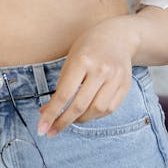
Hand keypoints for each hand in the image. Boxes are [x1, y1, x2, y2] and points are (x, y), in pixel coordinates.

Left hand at [36, 17, 138, 136]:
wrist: (118, 36)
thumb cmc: (89, 46)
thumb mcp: (71, 59)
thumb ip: (61, 85)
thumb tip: (46, 112)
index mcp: (82, 60)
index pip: (64, 94)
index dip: (51, 114)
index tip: (41, 128)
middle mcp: (101, 69)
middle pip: (80, 106)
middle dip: (63, 122)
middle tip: (51, 131)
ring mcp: (116, 78)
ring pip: (96, 111)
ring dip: (80, 120)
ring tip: (69, 120)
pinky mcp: (125, 85)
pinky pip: (110, 109)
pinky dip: (95, 115)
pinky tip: (86, 114)